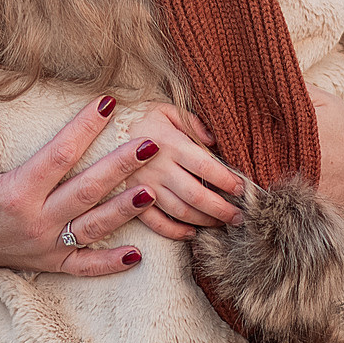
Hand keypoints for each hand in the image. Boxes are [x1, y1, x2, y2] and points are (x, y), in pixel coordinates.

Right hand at [0, 95, 155, 320]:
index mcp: (14, 193)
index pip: (58, 155)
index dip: (84, 128)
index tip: (108, 102)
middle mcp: (36, 221)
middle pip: (86, 190)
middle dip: (121, 166)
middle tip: (151, 143)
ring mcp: (47, 246)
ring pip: (94, 227)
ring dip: (125, 211)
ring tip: (155, 190)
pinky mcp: (52, 263)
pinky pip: (85, 266)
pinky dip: (111, 264)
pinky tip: (138, 254)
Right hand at [120, 105, 246, 238]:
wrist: (101, 128)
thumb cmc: (139, 117)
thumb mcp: (166, 109)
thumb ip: (193, 123)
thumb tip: (214, 142)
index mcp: (170, 143)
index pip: (206, 166)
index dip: (227, 180)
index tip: (242, 189)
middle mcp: (158, 167)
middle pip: (196, 194)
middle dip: (222, 208)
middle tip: (240, 216)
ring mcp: (143, 186)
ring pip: (180, 211)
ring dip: (204, 221)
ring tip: (221, 223)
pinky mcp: (129, 200)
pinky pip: (155, 223)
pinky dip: (175, 232)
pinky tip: (191, 233)